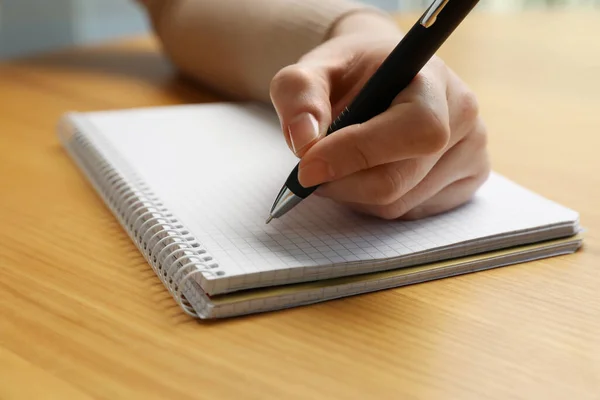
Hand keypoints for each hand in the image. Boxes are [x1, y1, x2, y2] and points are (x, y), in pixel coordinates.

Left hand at [269, 13, 489, 219]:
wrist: (382, 78)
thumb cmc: (349, 74)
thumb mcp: (311, 71)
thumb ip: (299, 96)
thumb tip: (305, 141)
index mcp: (433, 79)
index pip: (413, 130)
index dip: (357, 154)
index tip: (307, 167)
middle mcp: (463, 118)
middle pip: (398, 180)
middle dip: (342, 183)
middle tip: (311, 171)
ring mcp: (471, 154)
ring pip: (398, 205)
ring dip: (354, 195)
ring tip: (342, 165)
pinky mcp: (466, 182)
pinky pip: (410, 214)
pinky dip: (375, 204)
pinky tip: (369, 173)